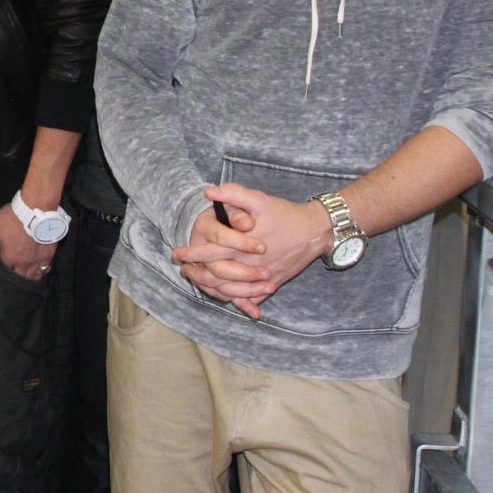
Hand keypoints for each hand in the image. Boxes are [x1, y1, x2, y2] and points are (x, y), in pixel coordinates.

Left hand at [0, 202, 55, 279]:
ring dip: (29, 274)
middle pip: (19, 275)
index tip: (6, 260)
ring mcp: (36, 261)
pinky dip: (41, 269)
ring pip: (33, 275)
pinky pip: (44, 268)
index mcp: (8, 258)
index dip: (5, 265)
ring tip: (28, 270)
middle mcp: (22, 263)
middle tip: (16, 266)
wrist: (37, 209)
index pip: (5, 269)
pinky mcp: (48, 256)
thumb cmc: (13, 217)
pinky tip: (39, 266)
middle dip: (17, 272)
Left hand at [173, 185, 331, 319]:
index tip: (177, 253)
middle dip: (196, 274)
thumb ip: (233, 194)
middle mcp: (250, 265)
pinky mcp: (271, 285)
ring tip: (197, 282)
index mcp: (243, 246)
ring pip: (230, 292)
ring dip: (211, 288)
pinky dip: (235, 300)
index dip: (191, 253)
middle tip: (183, 269)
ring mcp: (261, 278)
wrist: (315, 231)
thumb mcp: (259, 199)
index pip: (210, 254)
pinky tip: (223, 296)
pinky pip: (250, 299)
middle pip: (215, 277)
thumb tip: (208, 192)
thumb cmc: (285, 214)